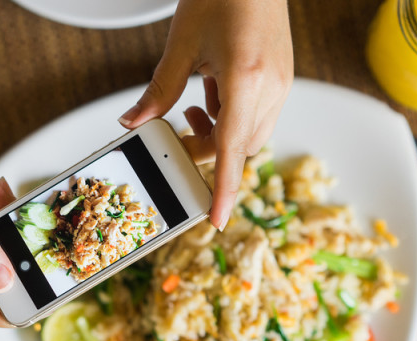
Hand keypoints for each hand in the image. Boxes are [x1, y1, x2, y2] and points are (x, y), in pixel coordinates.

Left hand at [118, 0, 293, 229]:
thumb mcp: (181, 45)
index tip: (214, 219)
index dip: (222, 190)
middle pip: (240, 148)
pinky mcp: (283, 77)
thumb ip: (158, 91)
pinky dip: (233, 116)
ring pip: (250, 134)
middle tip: (179, 132)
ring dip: (221, 133)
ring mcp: (282, 84)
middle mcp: (271, 88)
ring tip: (195, 106)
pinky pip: (258, 115)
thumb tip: (133, 123)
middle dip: (208, 151)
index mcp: (246, 80)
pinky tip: (213, 92)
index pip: (232, 150)